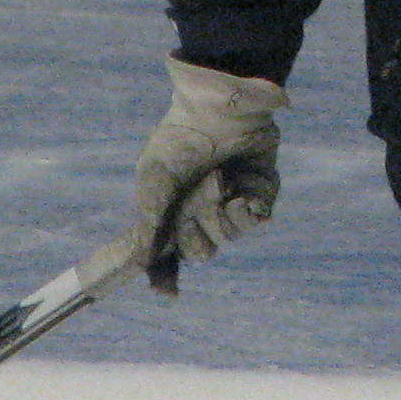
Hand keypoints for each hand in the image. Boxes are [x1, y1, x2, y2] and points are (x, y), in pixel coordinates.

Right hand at [130, 56, 284, 293]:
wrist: (218, 105)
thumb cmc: (181, 138)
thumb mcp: (155, 178)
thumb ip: (149, 222)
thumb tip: (141, 261)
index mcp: (171, 209)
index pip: (168, 254)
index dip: (166, 276)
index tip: (168, 294)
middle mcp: (201, 209)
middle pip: (200, 251)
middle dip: (196, 235)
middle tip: (193, 207)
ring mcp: (231, 201)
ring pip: (228, 236)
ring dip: (220, 214)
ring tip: (218, 181)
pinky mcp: (259, 191)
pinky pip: (256, 220)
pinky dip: (247, 208)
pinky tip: (239, 190)